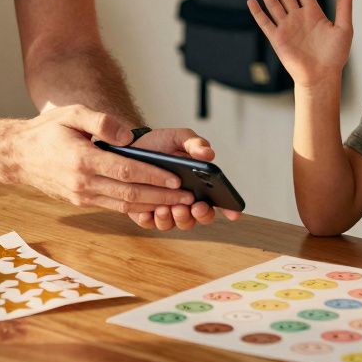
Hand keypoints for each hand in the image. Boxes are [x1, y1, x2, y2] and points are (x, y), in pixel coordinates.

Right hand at [4, 105, 195, 213]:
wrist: (18, 155)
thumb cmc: (47, 130)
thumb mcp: (71, 113)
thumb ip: (100, 121)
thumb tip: (127, 135)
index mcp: (82, 160)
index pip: (126, 171)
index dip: (154, 176)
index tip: (177, 178)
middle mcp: (83, 182)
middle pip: (131, 193)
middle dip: (162, 197)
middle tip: (189, 198)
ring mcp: (82, 195)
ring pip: (124, 205)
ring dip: (154, 206)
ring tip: (179, 205)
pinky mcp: (82, 201)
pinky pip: (114, 207)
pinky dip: (137, 208)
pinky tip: (155, 205)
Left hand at [125, 128, 242, 230]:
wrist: (130, 147)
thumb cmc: (159, 145)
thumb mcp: (178, 138)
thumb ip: (194, 143)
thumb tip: (208, 154)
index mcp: (199, 185)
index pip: (218, 202)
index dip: (229, 210)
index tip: (232, 212)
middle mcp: (185, 201)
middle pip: (198, 218)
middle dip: (197, 215)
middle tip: (191, 205)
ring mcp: (166, 210)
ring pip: (175, 224)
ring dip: (173, 218)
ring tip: (166, 207)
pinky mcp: (145, 214)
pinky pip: (150, 223)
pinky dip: (150, 219)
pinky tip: (148, 211)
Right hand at [247, 0, 353, 88]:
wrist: (321, 77)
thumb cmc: (334, 56)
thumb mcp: (343, 29)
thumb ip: (343, 10)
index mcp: (313, 14)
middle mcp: (298, 18)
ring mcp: (286, 28)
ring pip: (273, 4)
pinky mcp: (278, 39)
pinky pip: (266, 23)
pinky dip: (258, 13)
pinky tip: (252, 1)